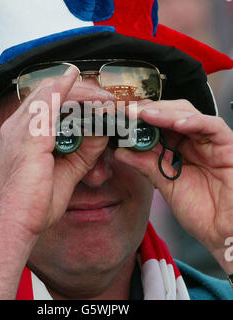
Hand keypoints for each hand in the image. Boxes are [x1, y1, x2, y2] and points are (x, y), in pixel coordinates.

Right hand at [0, 69, 112, 238]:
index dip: (73, 96)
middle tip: (106, 99)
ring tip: (106, 99)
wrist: (14, 224)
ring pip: (52, 93)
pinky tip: (82, 85)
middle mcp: (17, 125)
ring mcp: (20, 128)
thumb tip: (101, 133)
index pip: (47, 101)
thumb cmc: (33, 203)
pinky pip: (49, 102)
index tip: (98, 102)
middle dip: (81, 91)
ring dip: (82, 92)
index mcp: (23, 133)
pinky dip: (67, 91)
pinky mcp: (29, 136)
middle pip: (50, 91)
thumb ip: (84, 151)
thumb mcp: (67, 172)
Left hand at [116, 99, 232, 272]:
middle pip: (172, 112)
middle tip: (129, 112)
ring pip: (189, 113)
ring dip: (166, 112)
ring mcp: (210, 141)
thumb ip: (146, 165)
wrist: (223, 232)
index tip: (121, 117)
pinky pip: (213, 126)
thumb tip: (121, 152)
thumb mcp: (165, 184)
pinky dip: (194, 122)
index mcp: (179, 148)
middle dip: (149, 110)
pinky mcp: (227, 145)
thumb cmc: (200, 211)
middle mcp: (194, 141)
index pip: (159, 123)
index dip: (140, 118)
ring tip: (145, 115)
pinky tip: (176, 124)